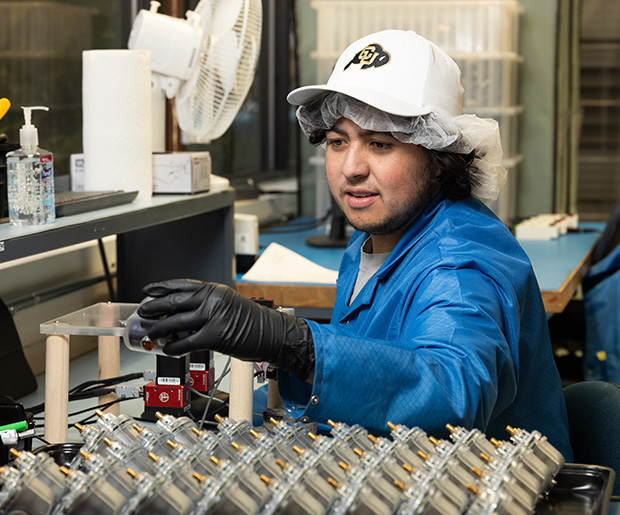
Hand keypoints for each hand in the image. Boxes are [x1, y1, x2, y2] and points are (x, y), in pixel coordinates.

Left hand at [137, 279, 314, 380]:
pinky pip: (186, 342)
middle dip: (154, 308)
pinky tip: (168, 349)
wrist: (271, 333)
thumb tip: (179, 315)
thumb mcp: (227, 304)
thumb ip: (205, 306)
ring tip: (151, 334)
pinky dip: (174, 347)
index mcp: (214, 290)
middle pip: (174, 302)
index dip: (162, 288)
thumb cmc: (251, 322)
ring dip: (159, 329)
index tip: (148, 291)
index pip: (182, 285)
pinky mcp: (214, 336)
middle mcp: (212, 300)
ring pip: (176, 322)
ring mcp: (213, 317)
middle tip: (143, 313)